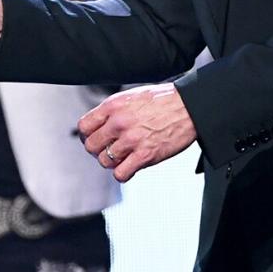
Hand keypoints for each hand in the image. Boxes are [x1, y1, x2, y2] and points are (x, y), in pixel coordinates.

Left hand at [78, 83, 195, 181]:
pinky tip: (130, 166)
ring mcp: (132, 140)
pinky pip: (121, 173)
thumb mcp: (130, 97)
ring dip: (111, 162)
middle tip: (108, 149)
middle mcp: (119, 123)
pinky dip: (123, 173)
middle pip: (91, 146)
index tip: (94, 138)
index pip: (83, 127)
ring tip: (122, 157)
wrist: (188, 106)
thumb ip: (112, 111)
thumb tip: (98, 124)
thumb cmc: (162, 101)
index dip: (87, 135)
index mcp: (113, 106)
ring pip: (104, 161)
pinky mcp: (145, 155)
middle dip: (98, 150)